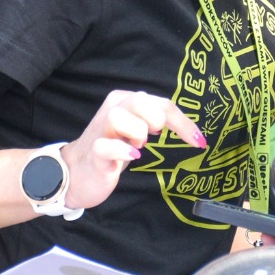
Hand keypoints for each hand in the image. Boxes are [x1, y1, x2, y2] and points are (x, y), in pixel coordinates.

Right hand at [60, 90, 203, 211]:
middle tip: (154, 136)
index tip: (198, 141)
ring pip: (119, 117)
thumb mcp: (137, 131)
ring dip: (136, 132)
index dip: (183, 122)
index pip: (161, 104)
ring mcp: (100, 130)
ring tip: (138, 146)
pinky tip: (133, 155)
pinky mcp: (94, 153)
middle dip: (155, 118)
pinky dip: (121, 150)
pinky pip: (105, 145)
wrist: (76, 174)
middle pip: (141, 100)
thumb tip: (190, 128)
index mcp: (125, 101)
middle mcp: (112, 110)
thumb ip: (156, 120)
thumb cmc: (112, 150)